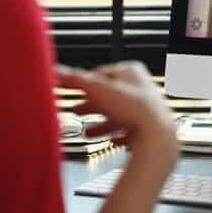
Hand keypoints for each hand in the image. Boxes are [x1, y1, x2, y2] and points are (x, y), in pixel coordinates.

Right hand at [56, 62, 177, 160]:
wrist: (156, 136)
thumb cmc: (133, 109)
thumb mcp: (96, 89)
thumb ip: (74, 80)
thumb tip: (55, 71)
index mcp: (131, 72)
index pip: (103, 73)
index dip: (86, 83)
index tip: (75, 90)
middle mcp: (142, 89)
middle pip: (110, 95)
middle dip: (92, 104)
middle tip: (78, 109)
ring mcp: (147, 110)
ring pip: (119, 115)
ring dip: (102, 123)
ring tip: (88, 131)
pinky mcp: (150, 130)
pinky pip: (131, 132)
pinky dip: (118, 136)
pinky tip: (111, 141)